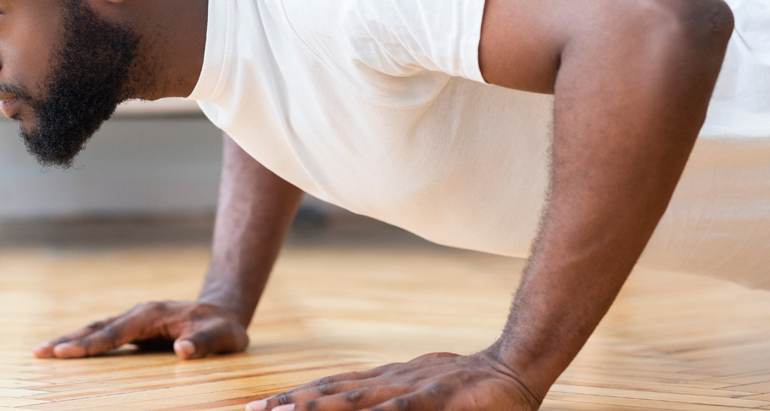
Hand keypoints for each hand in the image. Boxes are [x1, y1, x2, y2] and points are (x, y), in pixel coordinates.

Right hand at [33, 300, 249, 359]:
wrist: (224, 313)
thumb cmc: (223, 328)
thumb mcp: (222, 337)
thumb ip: (204, 342)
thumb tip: (183, 350)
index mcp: (152, 315)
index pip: (116, 332)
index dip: (91, 344)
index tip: (65, 352)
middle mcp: (139, 314)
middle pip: (98, 328)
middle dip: (68, 340)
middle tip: (38, 353)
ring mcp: (135, 321)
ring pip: (97, 330)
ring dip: (70, 341)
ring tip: (41, 352)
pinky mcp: (135, 331)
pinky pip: (105, 337)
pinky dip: (84, 344)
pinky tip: (67, 353)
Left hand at [245, 352, 541, 410]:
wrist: (513, 367)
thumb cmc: (462, 388)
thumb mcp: (417, 394)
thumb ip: (386, 403)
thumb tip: (351, 404)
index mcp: (382, 381)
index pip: (329, 387)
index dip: (293, 397)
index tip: (259, 407)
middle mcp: (389, 382)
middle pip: (332, 391)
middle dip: (291, 404)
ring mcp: (412, 388)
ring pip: (358, 399)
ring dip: (322, 406)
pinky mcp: (438, 398)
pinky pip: (405, 409)